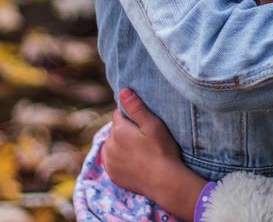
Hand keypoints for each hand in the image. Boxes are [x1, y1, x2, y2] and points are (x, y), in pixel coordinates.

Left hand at [102, 89, 206, 219]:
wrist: (164, 181)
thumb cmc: (161, 150)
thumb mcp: (153, 124)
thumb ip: (136, 107)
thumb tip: (123, 91)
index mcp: (118, 130)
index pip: (119, 114)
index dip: (131, 116)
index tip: (143, 124)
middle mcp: (109, 144)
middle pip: (114, 130)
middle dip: (125, 130)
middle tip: (143, 138)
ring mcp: (109, 161)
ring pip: (111, 145)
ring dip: (120, 144)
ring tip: (139, 150)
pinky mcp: (112, 174)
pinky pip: (111, 160)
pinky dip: (119, 158)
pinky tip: (133, 161)